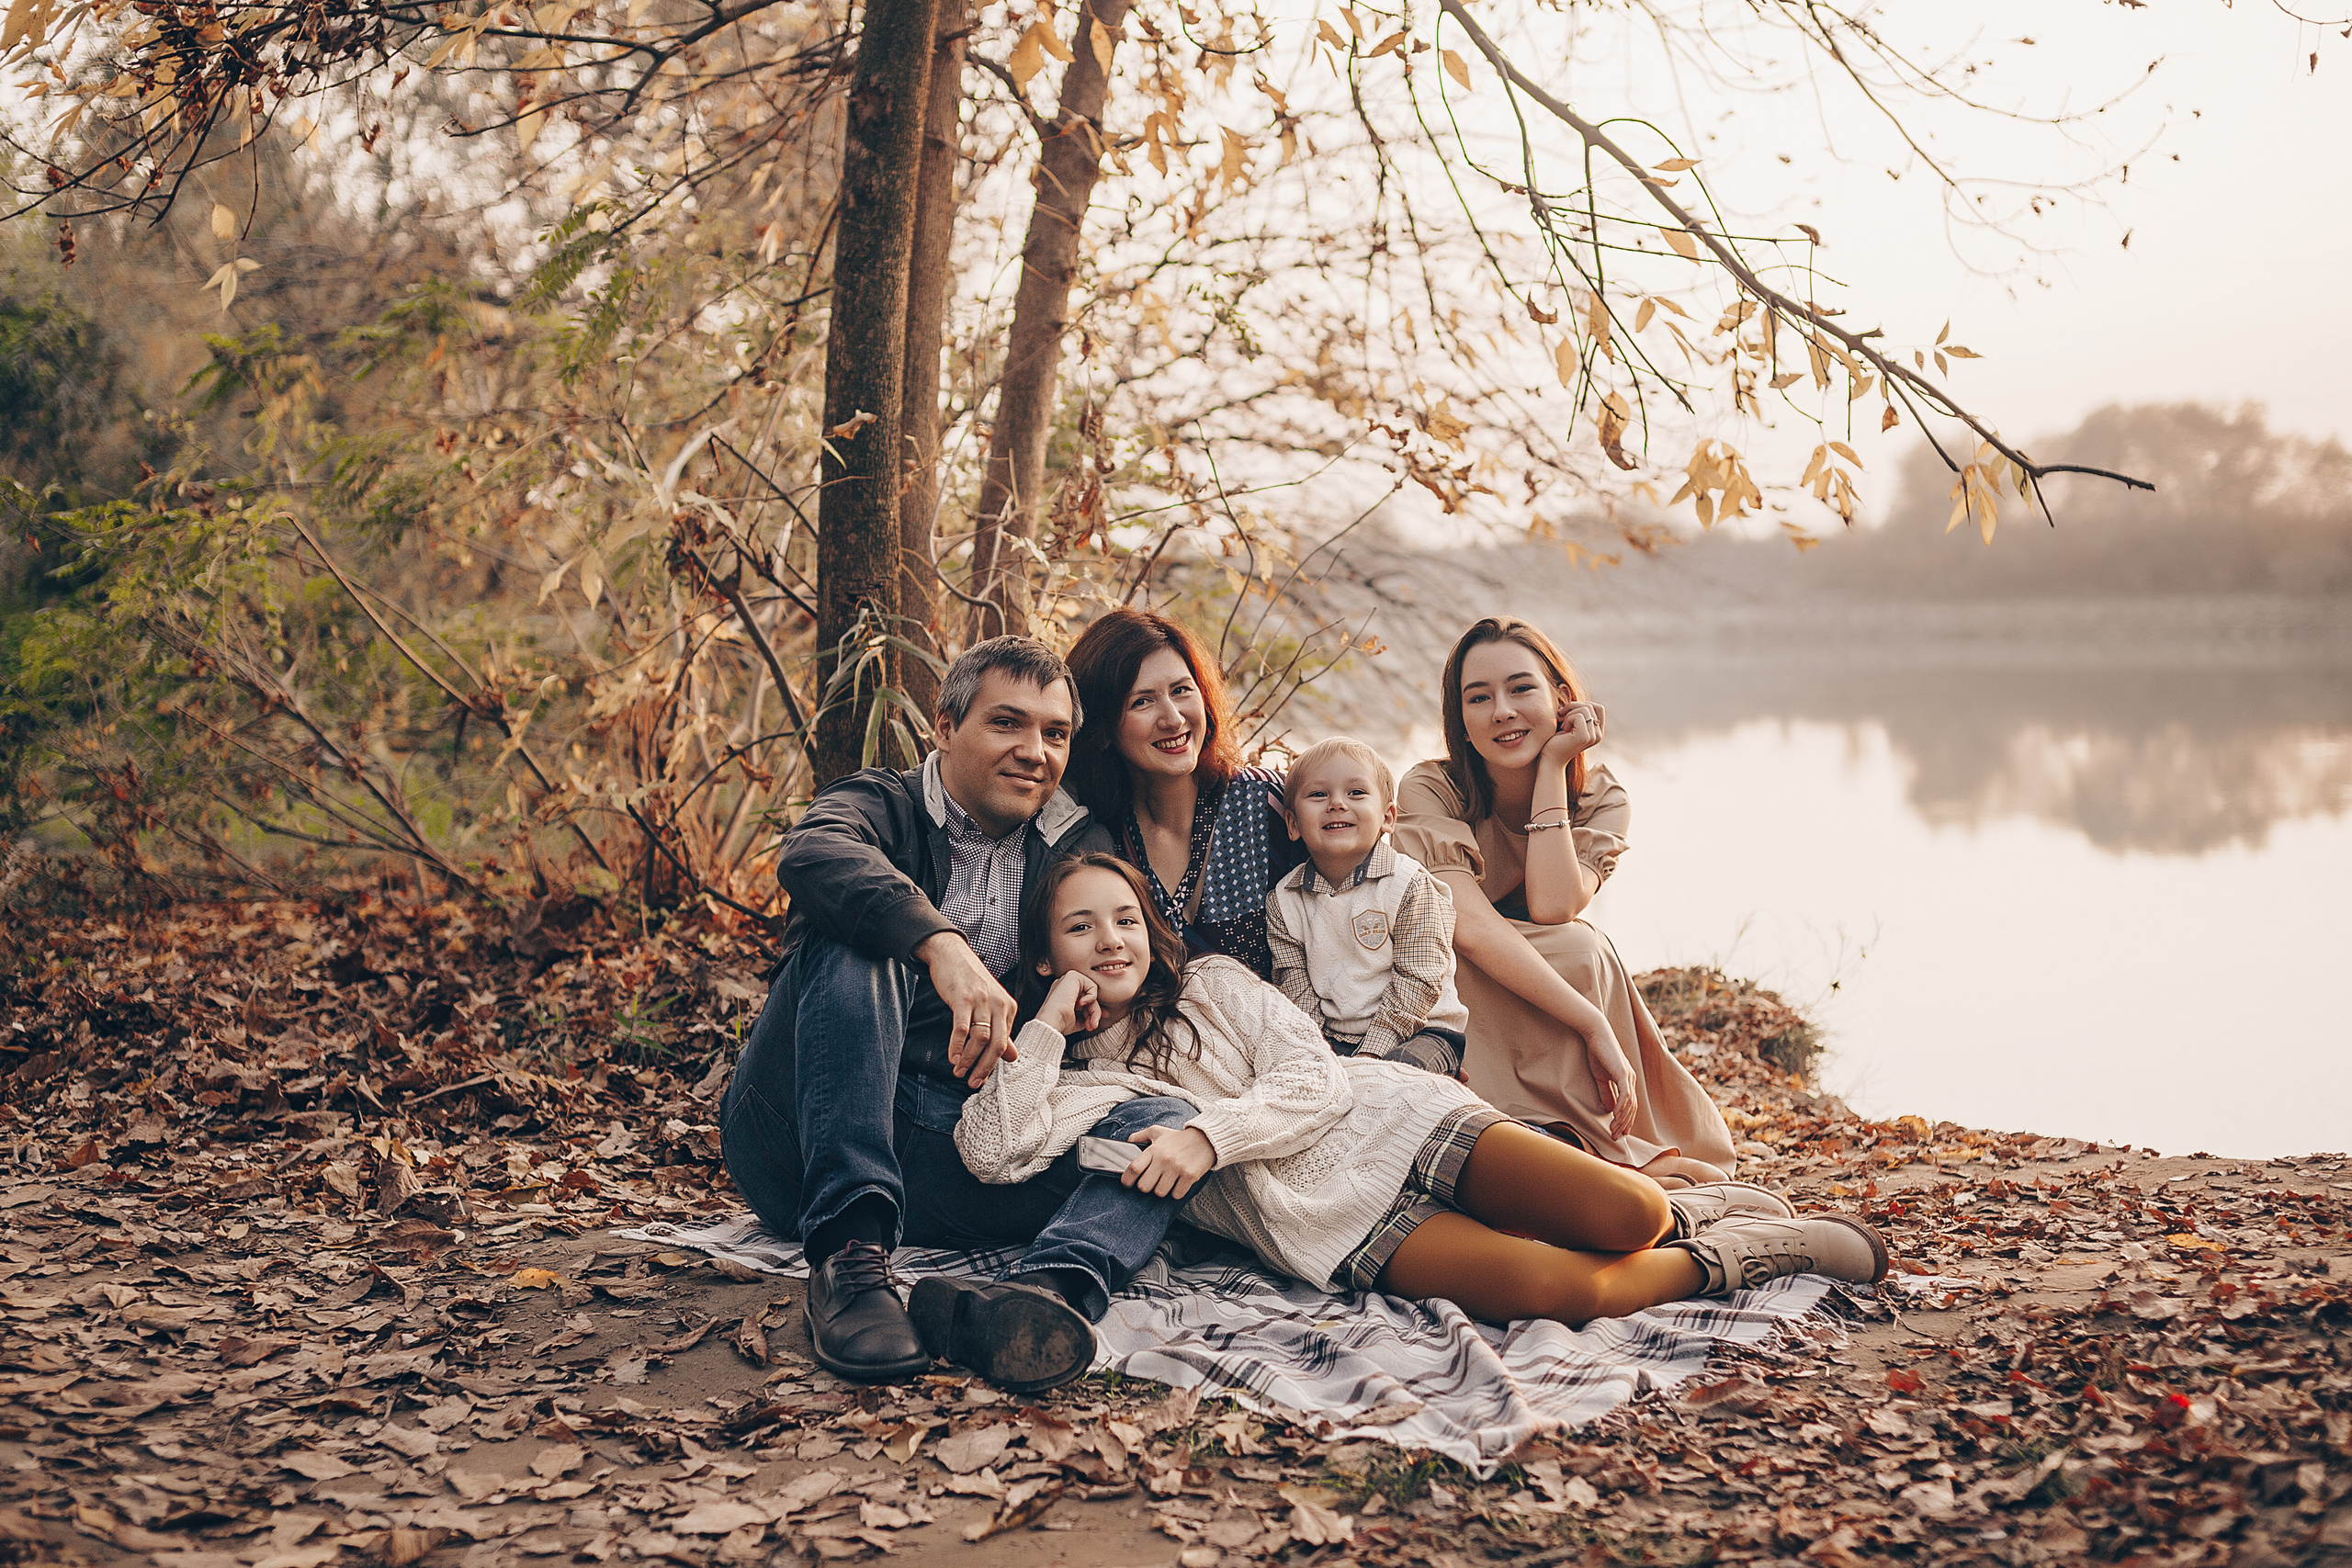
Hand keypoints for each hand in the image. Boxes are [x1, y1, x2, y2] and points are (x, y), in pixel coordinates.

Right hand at [918, 931, 1019, 1084]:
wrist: (951, 954)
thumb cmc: (970, 982)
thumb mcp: (990, 1005)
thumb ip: (1001, 1031)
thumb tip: (1013, 1057)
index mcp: (1009, 1007)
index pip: (1005, 1043)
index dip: (994, 1065)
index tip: (982, 1078)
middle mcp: (999, 1004)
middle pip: (997, 1044)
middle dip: (985, 1067)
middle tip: (973, 1083)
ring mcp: (982, 1001)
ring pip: (981, 1038)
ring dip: (969, 1059)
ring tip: (959, 1072)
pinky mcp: (963, 998)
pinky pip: (962, 1027)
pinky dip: (957, 1045)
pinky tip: (952, 1058)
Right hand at [1037, 970, 1100, 1036]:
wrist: (1052, 1020)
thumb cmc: (1061, 1023)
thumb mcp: (1077, 1020)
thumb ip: (1087, 1014)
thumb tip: (1102, 1014)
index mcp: (1064, 995)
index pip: (1084, 1000)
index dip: (1092, 1011)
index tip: (1095, 1023)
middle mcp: (1065, 986)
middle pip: (1089, 998)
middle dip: (1094, 1012)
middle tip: (1094, 1024)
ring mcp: (1068, 980)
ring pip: (1092, 994)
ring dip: (1094, 1010)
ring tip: (1091, 1022)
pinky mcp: (1072, 976)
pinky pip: (1092, 985)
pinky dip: (1092, 997)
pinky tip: (1081, 1004)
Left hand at [1120, 1124, 1215, 1199]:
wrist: (1205, 1139)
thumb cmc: (1177, 1138)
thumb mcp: (1157, 1131)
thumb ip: (1139, 1136)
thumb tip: (1127, 1143)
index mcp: (1154, 1150)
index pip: (1133, 1168)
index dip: (1126, 1180)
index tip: (1127, 1183)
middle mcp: (1164, 1159)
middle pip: (1144, 1186)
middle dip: (1146, 1186)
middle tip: (1152, 1181)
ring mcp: (1177, 1168)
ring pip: (1160, 1193)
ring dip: (1162, 1189)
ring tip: (1167, 1180)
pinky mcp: (1190, 1176)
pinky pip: (1176, 1194)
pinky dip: (1176, 1192)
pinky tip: (1178, 1183)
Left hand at [1540, 698, 1605, 767]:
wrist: (1548, 758)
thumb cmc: (1554, 740)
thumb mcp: (1566, 721)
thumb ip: (1574, 709)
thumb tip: (1563, 686)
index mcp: (1597, 731)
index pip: (1597, 707)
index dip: (1581, 704)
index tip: (1566, 713)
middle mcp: (1599, 734)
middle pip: (1590, 705)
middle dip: (1572, 707)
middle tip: (1561, 718)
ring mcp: (1594, 736)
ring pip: (1584, 709)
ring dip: (1568, 713)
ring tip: (1562, 725)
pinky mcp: (1585, 736)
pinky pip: (1578, 715)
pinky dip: (1567, 719)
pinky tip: (1563, 730)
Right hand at [1582, 1020, 1638, 1139]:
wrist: (1596, 1035)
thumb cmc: (1598, 1053)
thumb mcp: (1600, 1077)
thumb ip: (1606, 1092)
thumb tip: (1610, 1109)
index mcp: (1627, 1080)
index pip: (1630, 1105)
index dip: (1626, 1120)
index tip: (1621, 1133)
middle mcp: (1631, 1079)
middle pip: (1632, 1108)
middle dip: (1624, 1124)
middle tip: (1616, 1137)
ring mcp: (1628, 1076)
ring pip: (1629, 1104)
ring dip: (1622, 1119)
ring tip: (1614, 1130)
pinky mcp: (1622, 1073)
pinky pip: (1625, 1095)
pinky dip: (1621, 1107)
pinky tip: (1615, 1117)